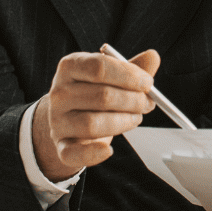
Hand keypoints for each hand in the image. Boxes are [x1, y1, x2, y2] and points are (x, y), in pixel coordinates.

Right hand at [33, 49, 159, 179]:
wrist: (68, 118)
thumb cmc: (93, 93)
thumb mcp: (110, 76)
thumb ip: (131, 68)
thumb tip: (153, 56)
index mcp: (70, 67)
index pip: (99, 67)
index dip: (128, 76)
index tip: (148, 83)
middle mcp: (59, 93)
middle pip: (101, 96)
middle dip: (132, 101)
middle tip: (148, 103)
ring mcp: (58, 120)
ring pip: (93, 124)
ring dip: (123, 122)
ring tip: (135, 118)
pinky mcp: (61, 145)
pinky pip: (74, 153)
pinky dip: (94, 154)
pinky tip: (109, 149)